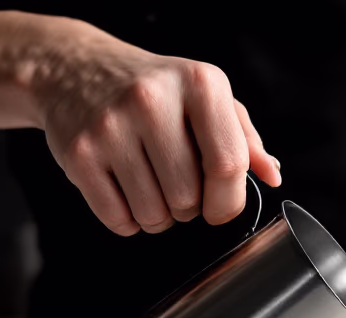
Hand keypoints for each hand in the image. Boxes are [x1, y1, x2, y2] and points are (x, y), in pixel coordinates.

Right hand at [31, 23, 280, 235]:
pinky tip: (124, 190)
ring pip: (154, 215)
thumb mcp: (204, 97)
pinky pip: (118, 219)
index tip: (220, 205)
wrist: (73, 68)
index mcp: (198, 84)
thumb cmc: (152, 89)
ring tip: (149, 185)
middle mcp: (152, 100)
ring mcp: (111, 126)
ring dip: (158, 217)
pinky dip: (127, 220)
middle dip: (189, 208)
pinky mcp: (79, 153)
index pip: (228, 164)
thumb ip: (243, 138)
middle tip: (175, 184)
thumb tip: (271, 175)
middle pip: (189, 198)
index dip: (228, 201)